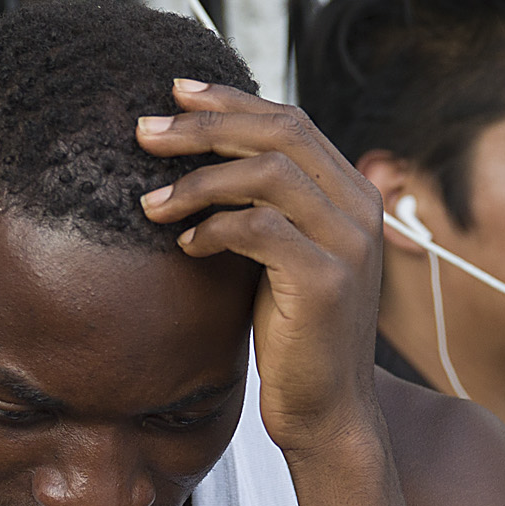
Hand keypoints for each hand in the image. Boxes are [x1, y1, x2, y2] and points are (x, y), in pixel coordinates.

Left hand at [137, 80, 387, 464]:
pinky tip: (185, 246)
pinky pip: (258, 229)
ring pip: (267, 173)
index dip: (230, 101)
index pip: (290, 121)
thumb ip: (264, 205)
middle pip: (278, 133)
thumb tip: (202, 156)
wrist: (327, 411)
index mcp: (352, 192)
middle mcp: (360, 208)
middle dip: (204, 126)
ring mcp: (349, 243)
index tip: (174, 94)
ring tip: (149, 203)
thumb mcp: (280, 255)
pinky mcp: (326, 280)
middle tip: (144, 132)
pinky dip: (212, 230)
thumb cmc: (293, 333)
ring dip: (197, 181)